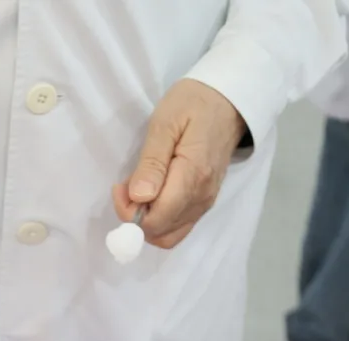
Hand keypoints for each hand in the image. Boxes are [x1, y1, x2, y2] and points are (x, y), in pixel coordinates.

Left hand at [112, 78, 247, 248]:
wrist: (228, 99)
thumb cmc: (193, 105)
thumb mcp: (165, 124)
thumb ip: (152, 163)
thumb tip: (140, 197)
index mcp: (193, 177)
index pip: (157, 219)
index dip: (130, 213)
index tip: (120, 187)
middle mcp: (202, 197)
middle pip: (162, 231)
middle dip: (134, 218)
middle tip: (125, 187)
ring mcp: (206, 201)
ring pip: (170, 234)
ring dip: (146, 221)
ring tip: (138, 189)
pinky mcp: (204, 200)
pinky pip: (179, 224)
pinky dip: (159, 218)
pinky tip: (151, 194)